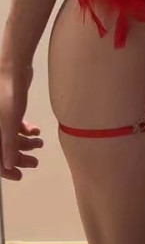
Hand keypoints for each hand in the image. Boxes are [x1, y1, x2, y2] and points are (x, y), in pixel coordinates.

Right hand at [0, 61, 42, 180]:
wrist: (13, 67)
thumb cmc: (9, 95)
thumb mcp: (9, 123)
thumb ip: (9, 145)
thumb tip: (9, 166)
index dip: (6, 170)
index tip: (20, 176)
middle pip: (4, 149)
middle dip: (19, 157)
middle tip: (35, 163)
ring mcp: (0, 118)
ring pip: (11, 137)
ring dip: (25, 143)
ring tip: (40, 145)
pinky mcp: (8, 108)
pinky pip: (14, 125)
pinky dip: (25, 130)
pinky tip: (36, 131)